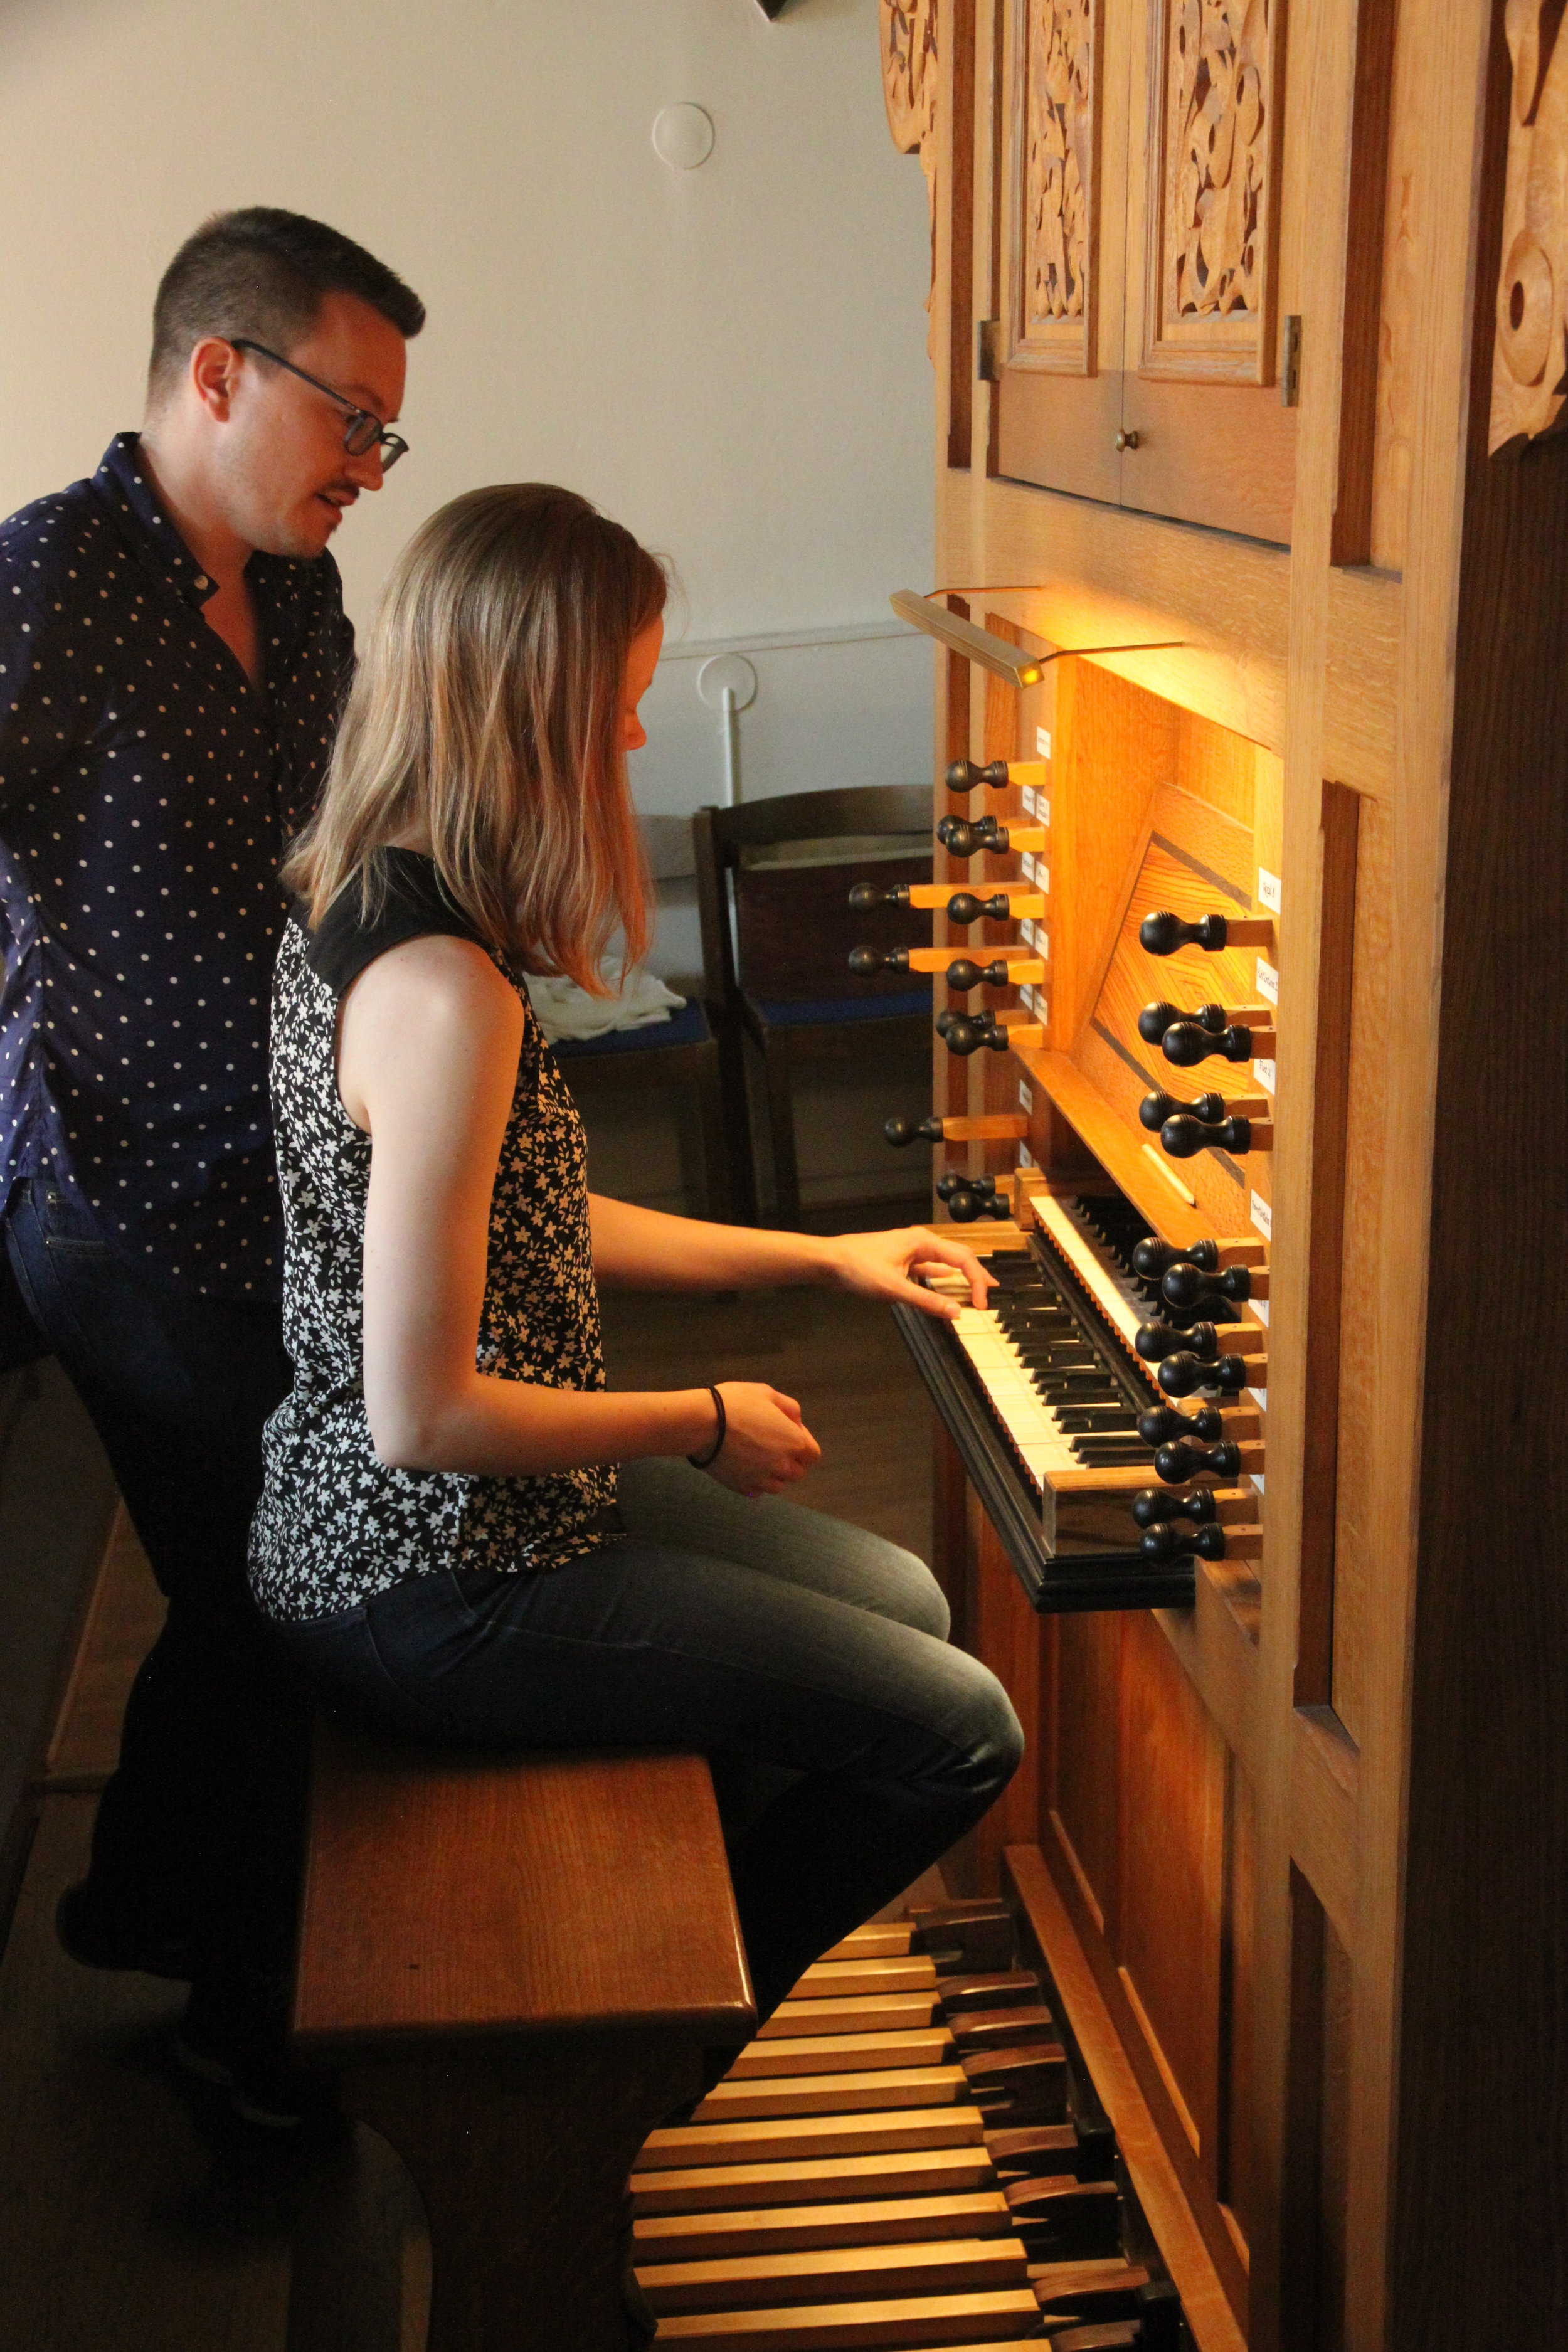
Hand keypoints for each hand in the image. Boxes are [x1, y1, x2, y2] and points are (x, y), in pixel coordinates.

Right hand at [706, 1382, 820, 1495]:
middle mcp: (782, 1466)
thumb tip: (797, 1423)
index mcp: (794, 1443)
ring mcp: (762, 1480)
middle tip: (772, 1444)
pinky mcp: (743, 1488)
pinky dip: (755, 1481)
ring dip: (774, 1473)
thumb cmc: (737, 1404)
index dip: (804, 1444)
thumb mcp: (768, 1394)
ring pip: (778, 1485)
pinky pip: (757, 1490)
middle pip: (797, 1472)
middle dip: (790, 1460)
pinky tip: (744, 1465)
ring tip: (758, 1456)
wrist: (703, 1424)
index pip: (813, 1455)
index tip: (789, 1433)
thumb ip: (790, 1409)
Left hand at [820, 1225, 995, 1318]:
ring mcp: (911, 1252)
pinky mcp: (901, 1263)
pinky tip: (949, 1288)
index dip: (977, 1281)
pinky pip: (929, 1271)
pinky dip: (942, 1281)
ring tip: (978, 1290)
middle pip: (958, 1258)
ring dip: (961, 1278)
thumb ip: (926, 1300)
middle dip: (977, 1275)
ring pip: (944, 1265)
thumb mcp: (894, 1288)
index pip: (963, 1259)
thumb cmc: (858, 1268)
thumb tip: (957, 1312)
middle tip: (993, 1293)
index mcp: (923, 1241)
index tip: (982, 1304)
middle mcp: (921, 1243)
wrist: (828, 1262)